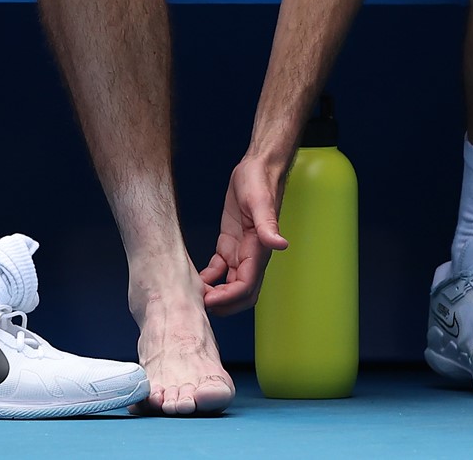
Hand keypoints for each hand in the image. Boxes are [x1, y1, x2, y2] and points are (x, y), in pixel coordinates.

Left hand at [198, 153, 289, 313]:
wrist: (257, 168)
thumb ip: (267, 224)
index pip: (245, 287)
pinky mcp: (229, 244)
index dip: (228, 298)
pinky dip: (209, 279)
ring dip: (214, 294)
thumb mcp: (260, 201)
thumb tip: (281, 244)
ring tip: (192, 293)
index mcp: (258, 251)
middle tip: (197, 304)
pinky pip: (219, 270)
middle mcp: (251, 256)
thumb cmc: (260, 181)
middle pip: (239, 294)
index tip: (208, 300)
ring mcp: (240, 252)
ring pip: (229, 285)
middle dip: (222, 305)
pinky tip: (194, 277)